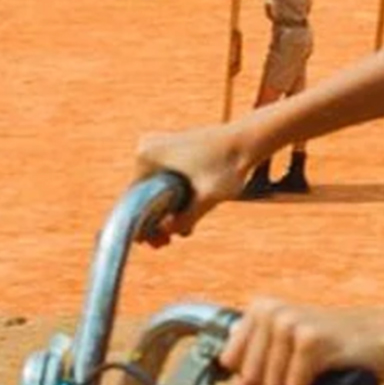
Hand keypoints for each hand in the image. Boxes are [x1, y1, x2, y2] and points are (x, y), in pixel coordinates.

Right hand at [134, 123, 250, 244]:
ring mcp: (159, 147)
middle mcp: (147, 148)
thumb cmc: (230, 164)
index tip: (151, 244)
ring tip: (177, 234)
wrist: (249, 140)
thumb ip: (186, 217)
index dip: (141, 225)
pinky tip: (185, 219)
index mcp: (146, 155)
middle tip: (164, 244)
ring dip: (166, 212)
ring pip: (156, 189)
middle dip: (155, 221)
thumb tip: (164, 233)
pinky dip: (174, 198)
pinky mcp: (172, 149)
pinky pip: (166, 180)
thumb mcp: (208, 197)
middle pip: (144, 194)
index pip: (134, 199)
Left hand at [220, 298, 383, 384]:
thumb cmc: (339, 345)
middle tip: (303, 382)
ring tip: (316, 383)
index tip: (280, 374)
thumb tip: (238, 383)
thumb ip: (260, 357)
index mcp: (262, 308)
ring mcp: (290, 324)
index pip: (229, 361)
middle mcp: (273, 312)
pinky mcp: (311, 341)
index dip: (255, 378)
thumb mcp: (291, 344)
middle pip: (249, 378)